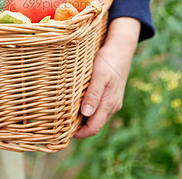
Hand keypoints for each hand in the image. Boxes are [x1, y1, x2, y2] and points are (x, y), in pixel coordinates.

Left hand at [74, 17, 139, 137]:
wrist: (121, 48)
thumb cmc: (108, 60)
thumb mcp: (99, 75)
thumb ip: (93, 94)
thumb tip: (85, 114)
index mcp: (109, 103)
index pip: (93, 128)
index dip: (78, 133)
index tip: (62, 131)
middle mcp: (112, 106)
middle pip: (94, 125)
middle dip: (79, 128)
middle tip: (60, 125)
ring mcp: (113, 101)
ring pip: (96, 118)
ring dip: (83, 120)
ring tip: (66, 115)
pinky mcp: (111, 96)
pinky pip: (99, 109)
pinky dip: (88, 111)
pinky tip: (77, 104)